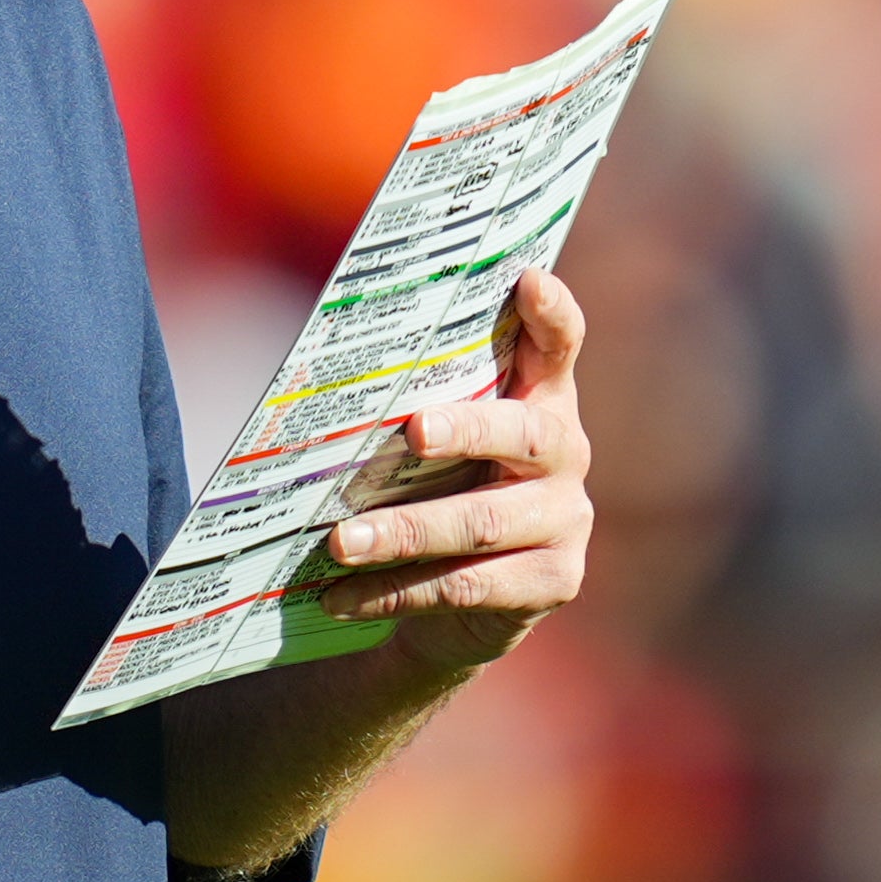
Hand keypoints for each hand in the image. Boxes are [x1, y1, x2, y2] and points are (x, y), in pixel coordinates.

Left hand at [320, 267, 592, 670]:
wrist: (460, 603)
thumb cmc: (431, 488)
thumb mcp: (425, 439)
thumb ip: (409, 400)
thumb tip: (314, 368)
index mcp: (540, 400)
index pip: (559, 346)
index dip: (552, 313)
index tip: (529, 278)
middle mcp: (566, 453)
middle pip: (525, 433)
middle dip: (467, 429)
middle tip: (413, 431)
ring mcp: (566, 521)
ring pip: (481, 522)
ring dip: (402, 532)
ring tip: (339, 541)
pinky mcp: (552, 582)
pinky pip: (466, 586)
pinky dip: (395, 591)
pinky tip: (341, 594)